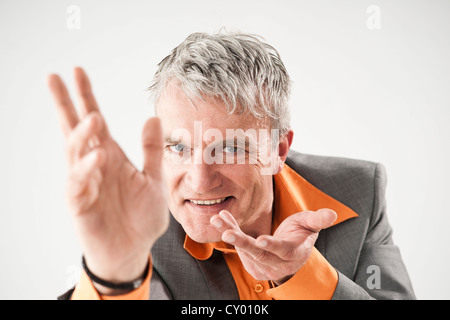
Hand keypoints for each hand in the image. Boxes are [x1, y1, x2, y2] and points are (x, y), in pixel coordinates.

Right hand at [48, 67, 168, 291]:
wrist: (134, 249)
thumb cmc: (141, 216)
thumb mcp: (153, 179)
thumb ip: (151, 150)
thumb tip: (153, 117)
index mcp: (110, 155)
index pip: (94, 121)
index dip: (85, 96)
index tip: (77, 71)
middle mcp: (94, 164)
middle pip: (75, 129)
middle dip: (65, 104)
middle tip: (55, 77)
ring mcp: (85, 182)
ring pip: (75, 152)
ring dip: (82, 134)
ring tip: (93, 117)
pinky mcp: (80, 203)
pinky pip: (79, 182)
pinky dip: (87, 169)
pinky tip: (97, 156)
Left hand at [210, 209, 336, 284]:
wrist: (291, 255)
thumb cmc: (300, 235)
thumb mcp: (309, 226)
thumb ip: (318, 220)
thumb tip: (332, 214)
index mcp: (292, 253)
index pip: (282, 251)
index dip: (272, 246)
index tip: (260, 240)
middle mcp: (276, 262)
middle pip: (258, 254)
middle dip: (241, 243)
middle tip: (226, 233)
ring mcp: (262, 265)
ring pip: (244, 250)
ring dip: (230, 233)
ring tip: (217, 219)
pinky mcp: (251, 263)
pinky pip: (238, 247)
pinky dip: (230, 231)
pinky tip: (222, 218)